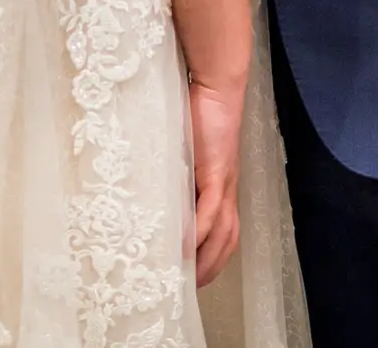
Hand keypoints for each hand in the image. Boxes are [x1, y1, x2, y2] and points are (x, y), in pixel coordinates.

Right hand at [188, 76, 245, 285]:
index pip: (223, 234)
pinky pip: (210, 212)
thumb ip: (174, 173)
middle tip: (185, 290)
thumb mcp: (183, 152)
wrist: (217, 87)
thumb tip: (150, 194)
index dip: (211, 259)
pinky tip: (184, 247)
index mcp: (221, 188)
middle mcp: (227, 191)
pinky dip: (199, 233)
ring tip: (183, 278)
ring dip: (204, 259)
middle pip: (226, 242)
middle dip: (209, 269)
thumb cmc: (198, 114)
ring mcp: (224, 184)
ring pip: (221, 234)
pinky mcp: (217, 173)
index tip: (191, 279)